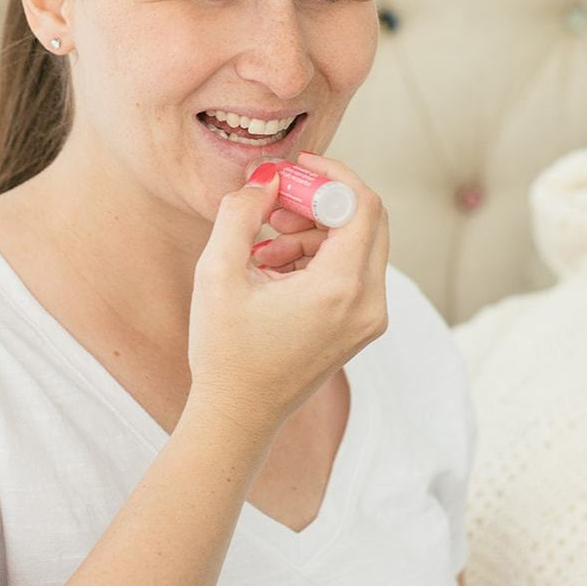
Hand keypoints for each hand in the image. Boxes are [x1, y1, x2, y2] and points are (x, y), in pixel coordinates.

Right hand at [186, 152, 389, 433]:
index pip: (362, 205)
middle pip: (367, 221)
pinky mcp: (358, 327)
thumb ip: (242, 211)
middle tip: (276, 200)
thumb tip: (268, 178)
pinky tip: (272, 267)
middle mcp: (368, 304)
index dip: (330, 175)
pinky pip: (350, 270)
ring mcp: (368, 319)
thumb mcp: (218, 271)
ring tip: (263, 244)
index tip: (293, 168)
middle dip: (321, 200)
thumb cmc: (225, 351)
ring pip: (357, 244)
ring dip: (313, 229)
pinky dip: (316, 256)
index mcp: (341, 288)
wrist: (237, 418)